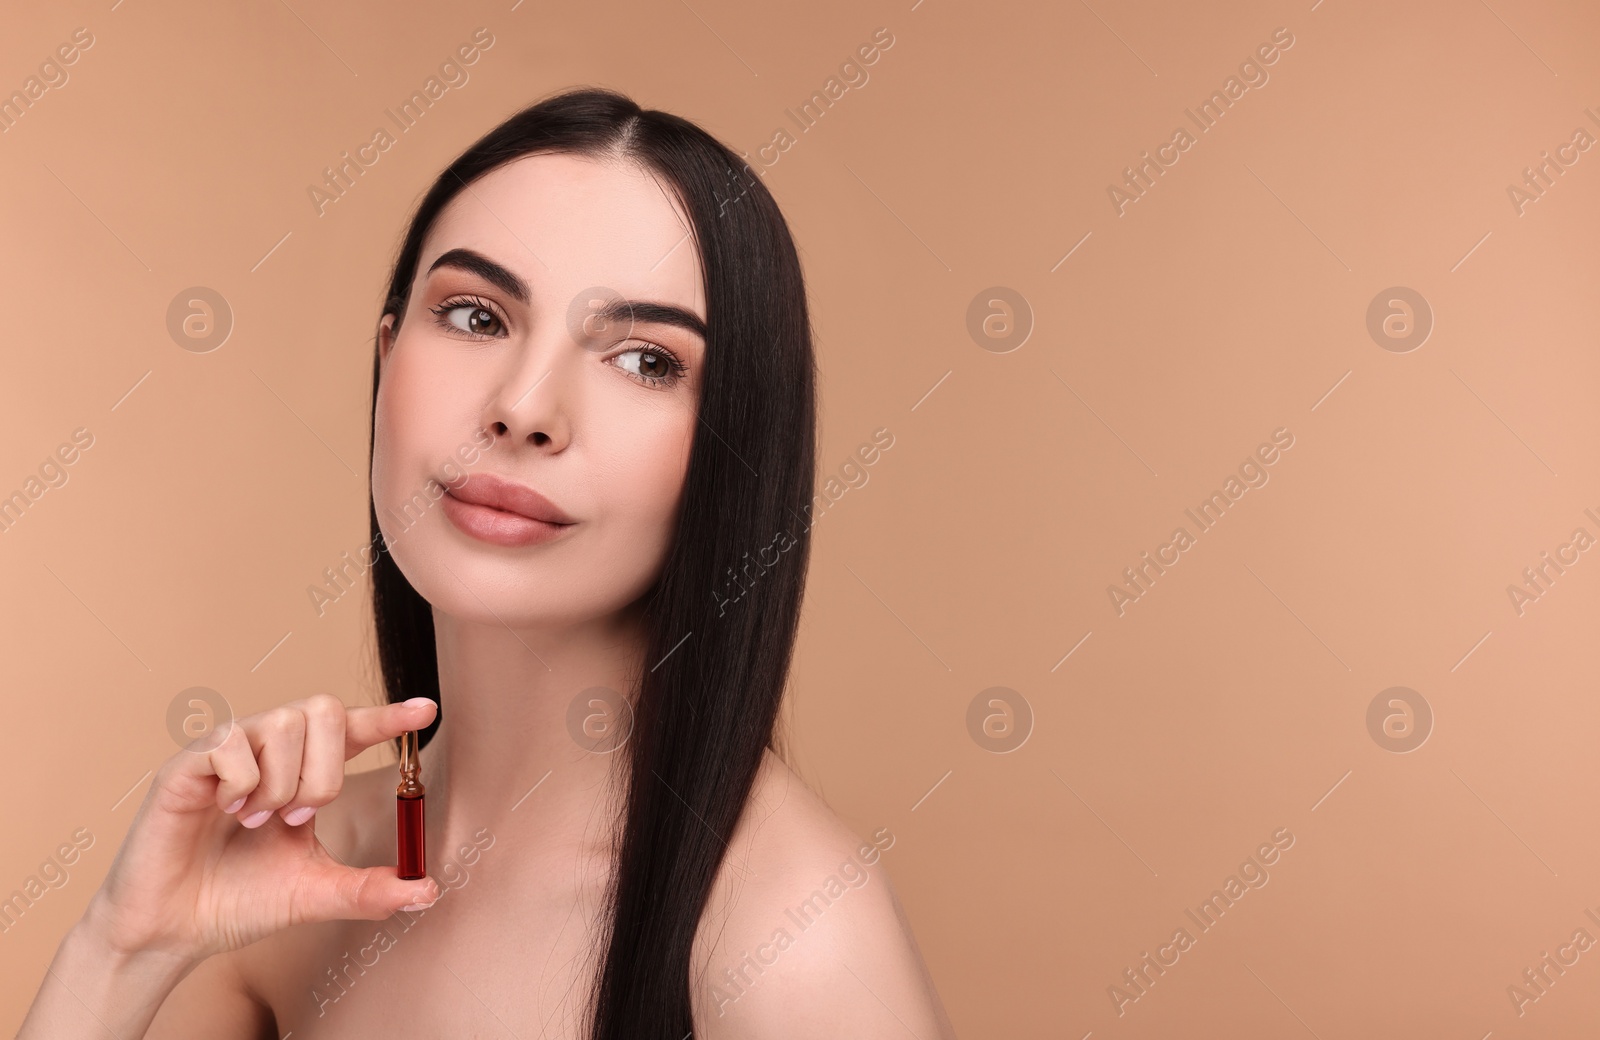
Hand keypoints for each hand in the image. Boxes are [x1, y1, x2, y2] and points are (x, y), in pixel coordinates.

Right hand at [80, 694, 440, 964]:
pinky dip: (242, 783)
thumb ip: (369, 890)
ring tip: (258, 820)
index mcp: (304, 772)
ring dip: (283, 781)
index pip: (352, 727)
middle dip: (326, 768)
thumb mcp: (314, 893)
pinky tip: (226, 812)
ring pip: (282, 721)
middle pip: (323, 708)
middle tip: (299, 817)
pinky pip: (230, 743)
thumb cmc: (238, 902)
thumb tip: (427, 891)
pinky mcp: (185, 765)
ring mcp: (226, 753)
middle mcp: (268, 751)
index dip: (388, 715)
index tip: (426, 710)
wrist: (174, 933)